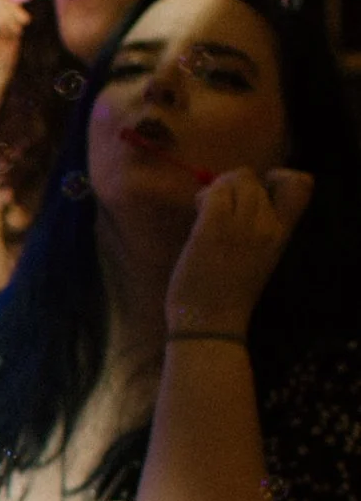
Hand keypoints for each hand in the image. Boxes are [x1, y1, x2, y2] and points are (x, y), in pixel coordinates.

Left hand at [165, 165, 312, 340]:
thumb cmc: (225, 296)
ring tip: (205, 209)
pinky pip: (213, 193)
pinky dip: (204, 196)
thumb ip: (252, 230)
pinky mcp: (213, 229)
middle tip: (218, 206)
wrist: (211, 324)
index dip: (281, 177)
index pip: (301, 186)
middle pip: (257, 180)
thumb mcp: (254, 259)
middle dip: (234, 184)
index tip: (261, 190)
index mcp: (281, 235)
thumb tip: (231, 197)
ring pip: (236, 180)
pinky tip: (198, 212)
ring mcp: (240, 227)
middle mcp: (266, 227)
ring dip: (217, 188)